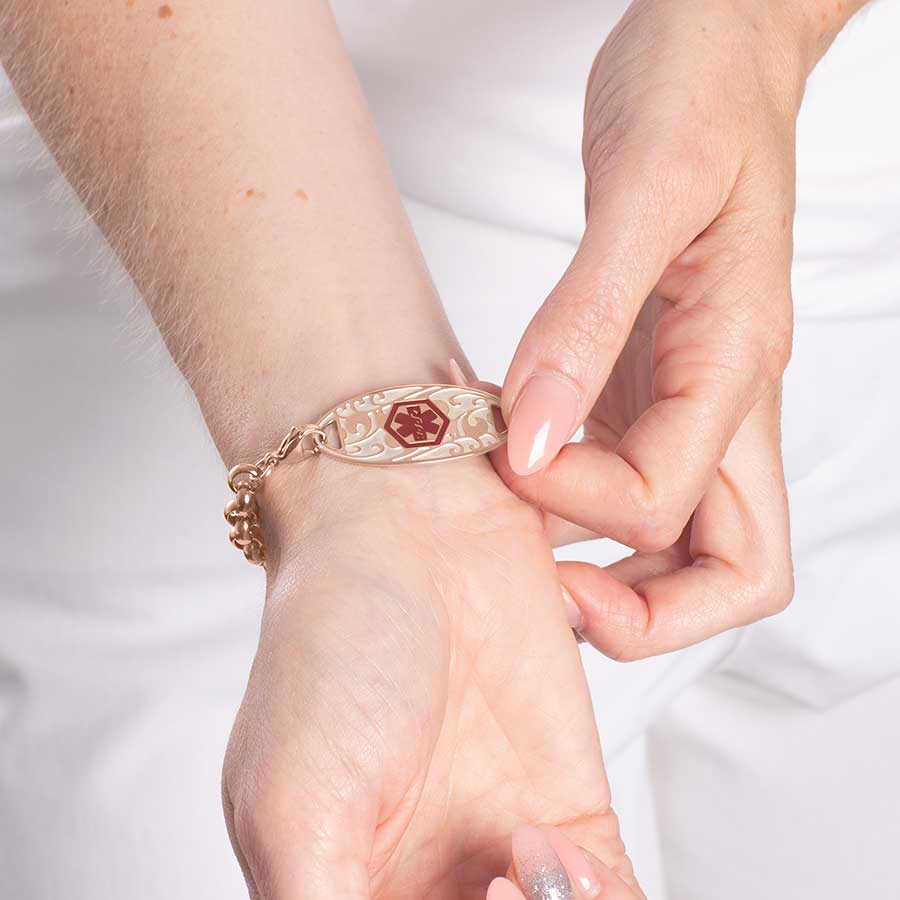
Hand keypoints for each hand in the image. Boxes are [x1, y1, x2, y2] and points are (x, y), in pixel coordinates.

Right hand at [221, 458, 640, 898]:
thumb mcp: (291, 809)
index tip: (461, 895)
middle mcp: (424, 878)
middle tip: (493, 879)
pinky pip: (613, 898)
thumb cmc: (331, 640)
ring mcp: (502, 848)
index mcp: (344, 892)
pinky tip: (553, 843)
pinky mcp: (571, 802)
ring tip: (521, 852)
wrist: (409, 518)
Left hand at [495, 0, 806, 657]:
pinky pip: (628, 482)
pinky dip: (572, 504)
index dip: (578, 505)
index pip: (670, 504)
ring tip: (509, 529)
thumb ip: (584, 325)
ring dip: (601, 566)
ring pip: (681, 542)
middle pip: (728, 571)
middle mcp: (725, 402)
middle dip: (642, 613)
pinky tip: (509, 465)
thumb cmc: (698, 96)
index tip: (504, 456)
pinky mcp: (649, 383)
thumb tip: (533, 442)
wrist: (719, 50)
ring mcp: (689, 401)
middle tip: (543, 585)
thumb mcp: (642, 191)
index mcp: (737, 365)